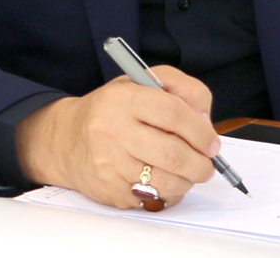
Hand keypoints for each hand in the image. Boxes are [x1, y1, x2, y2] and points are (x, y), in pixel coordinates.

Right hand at [15, 69, 218, 208]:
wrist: (67, 138)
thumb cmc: (114, 109)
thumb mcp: (145, 81)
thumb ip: (184, 90)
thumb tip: (205, 121)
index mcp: (125, 99)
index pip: (174, 113)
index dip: (201, 131)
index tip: (212, 142)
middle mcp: (113, 130)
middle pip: (172, 154)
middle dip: (200, 164)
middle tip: (207, 164)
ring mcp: (109, 164)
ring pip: (164, 182)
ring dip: (187, 182)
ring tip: (189, 173)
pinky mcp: (108, 189)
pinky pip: (150, 199)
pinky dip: (168, 194)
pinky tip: (166, 181)